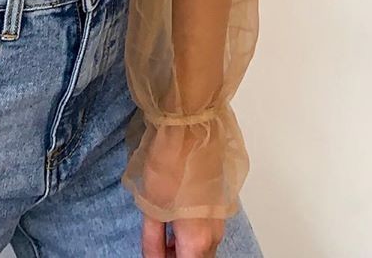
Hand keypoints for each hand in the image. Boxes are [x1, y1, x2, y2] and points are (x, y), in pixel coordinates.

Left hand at [135, 120, 230, 255]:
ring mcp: (220, 218)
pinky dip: (194, 233)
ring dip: (186, 247)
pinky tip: (176, 220)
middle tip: (157, 249)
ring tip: (164, 235)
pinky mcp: (219, 203)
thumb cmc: (170, 163)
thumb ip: (152, 240)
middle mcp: (214, 234)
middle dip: (178, 256)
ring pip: (205, 247)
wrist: (190, 127)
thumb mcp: (151, 206)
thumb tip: (152, 257)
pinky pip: (208, 230)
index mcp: (197, 240)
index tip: (154, 256)